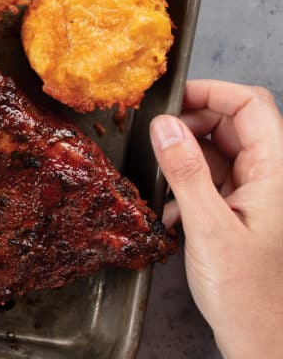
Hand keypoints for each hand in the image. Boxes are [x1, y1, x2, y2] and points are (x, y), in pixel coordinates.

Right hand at [149, 80, 282, 358]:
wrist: (261, 340)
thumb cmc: (248, 293)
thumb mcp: (209, 227)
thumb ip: (185, 172)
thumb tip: (163, 125)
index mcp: (276, 172)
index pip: (249, 104)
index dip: (211, 91)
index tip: (169, 98)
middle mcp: (270, 178)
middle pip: (232, 123)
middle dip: (190, 124)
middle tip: (155, 137)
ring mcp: (255, 195)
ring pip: (217, 151)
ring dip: (185, 159)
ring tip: (162, 182)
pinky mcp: (239, 213)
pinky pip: (210, 179)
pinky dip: (187, 186)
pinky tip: (173, 211)